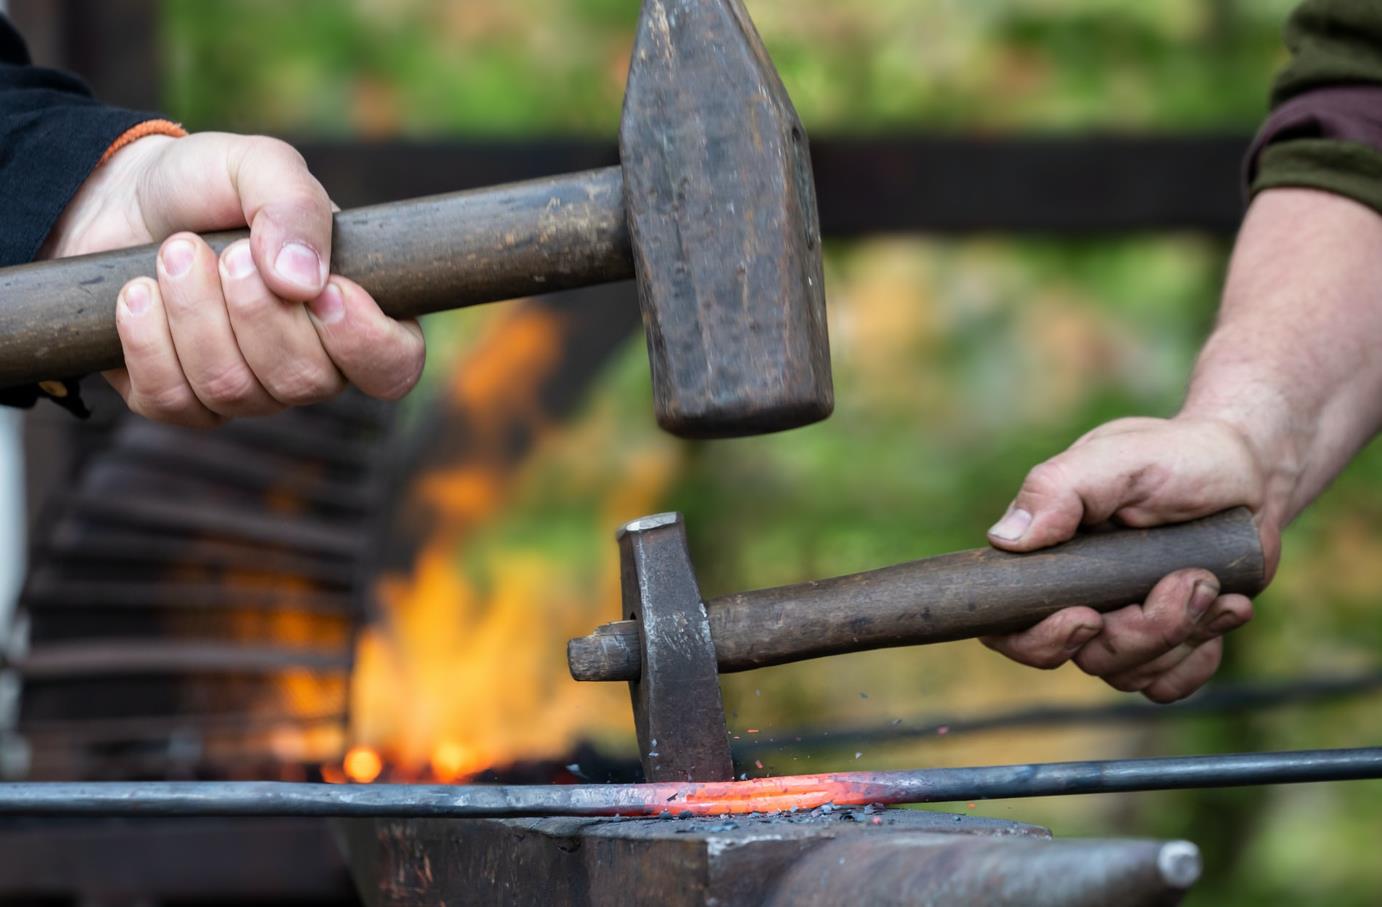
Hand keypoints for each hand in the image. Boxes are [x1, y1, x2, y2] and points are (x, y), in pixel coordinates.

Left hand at [44, 132, 424, 425]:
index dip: (365, 341)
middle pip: (306, 380)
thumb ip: (296, 208)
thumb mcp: (262, 165)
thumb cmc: (210, 183)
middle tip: (228, 251)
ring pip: (235, 390)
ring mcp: (247, 391)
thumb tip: (303, 282)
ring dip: (195, 313)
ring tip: (175, 253)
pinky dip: (149, 338)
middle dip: (257, 311)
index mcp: (354, 311)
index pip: (393, 366)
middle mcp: (309, 363)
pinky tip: (138, 293)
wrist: (119, 195)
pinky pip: (173, 399)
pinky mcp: (180, 401)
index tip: (324, 289)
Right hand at [981, 416, 1281, 702]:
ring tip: (1213, 581)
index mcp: (1044, 561)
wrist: (1245, 470)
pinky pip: (1167, 684)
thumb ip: (1057, 490)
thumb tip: (1004, 540)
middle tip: (1190, 581)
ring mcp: (1120, 625)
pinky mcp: (1165, 642)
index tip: (1087, 617)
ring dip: (1181, 633)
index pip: (1010, 628)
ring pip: (1130, 674)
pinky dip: (1199, 656)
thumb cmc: (1170, 456)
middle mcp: (1074, 599)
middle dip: (1141, 632)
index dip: (1041, 640)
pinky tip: (1227, 606)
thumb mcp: (1113, 458)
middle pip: (1085, 658)